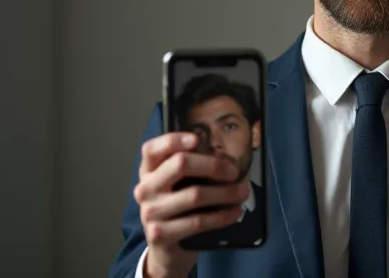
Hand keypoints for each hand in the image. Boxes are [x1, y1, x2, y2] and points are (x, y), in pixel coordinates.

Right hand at [134, 132, 249, 277]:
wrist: (168, 250)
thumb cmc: (179, 210)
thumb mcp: (179, 186)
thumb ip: (192, 169)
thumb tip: (227, 156)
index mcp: (149, 171)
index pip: (152, 148)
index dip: (175, 139)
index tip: (198, 139)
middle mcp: (145, 189)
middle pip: (180, 164)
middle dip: (214, 165)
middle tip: (234, 171)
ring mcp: (150, 212)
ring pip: (195, 194)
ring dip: (225, 193)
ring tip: (242, 192)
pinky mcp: (160, 233)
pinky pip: (198, 221)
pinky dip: (222, 216)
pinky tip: (234, 212)